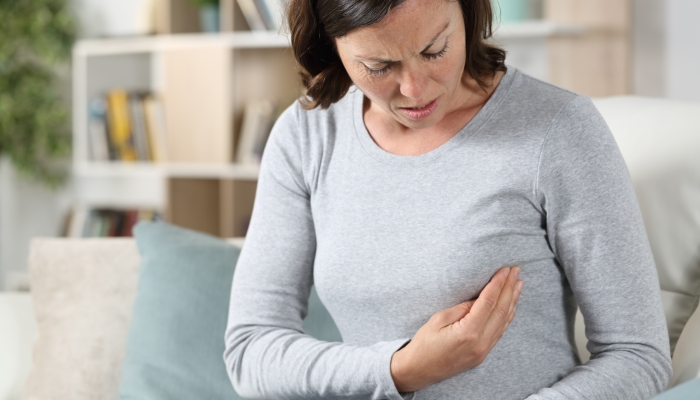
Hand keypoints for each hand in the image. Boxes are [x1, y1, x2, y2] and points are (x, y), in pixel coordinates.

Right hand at [390, 266, 523, 392]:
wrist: (419, 371)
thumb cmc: (424, 344)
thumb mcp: (439, 319)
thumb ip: (463, 308)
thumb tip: (480, 298)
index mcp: (468, 332)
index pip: (488, 302)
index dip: (498, 284)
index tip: (505, 270)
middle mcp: (481, 343)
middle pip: (501, 310)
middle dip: (510, 288)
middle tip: (516, 271)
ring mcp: (484, 351)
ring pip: (504, 321)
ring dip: (512, 301)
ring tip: (518, 284)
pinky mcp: (483, 354)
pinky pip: (500, 331)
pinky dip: (507, 316)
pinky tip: (511, 305)